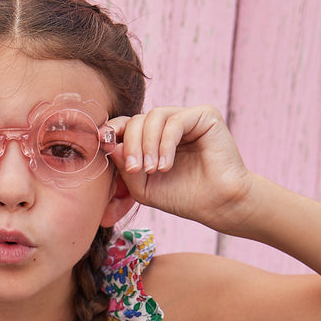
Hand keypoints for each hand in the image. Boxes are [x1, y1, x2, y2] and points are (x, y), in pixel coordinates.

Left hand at [108, 105, 257, 234]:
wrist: (217, 204)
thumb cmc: (182, 197)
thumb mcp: (143, 187)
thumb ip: (124, 167)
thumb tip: (108, 143)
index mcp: (152, 138)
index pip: (126, 125)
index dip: (112, 130)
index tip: (103, 144)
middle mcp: (168, 125)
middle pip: (137, 120)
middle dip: (130, 144)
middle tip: (133, 169)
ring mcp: (186, 118)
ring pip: (154, 117)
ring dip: (147, 144)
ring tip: (152, 170)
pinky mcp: (204, 116)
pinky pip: (175, 121)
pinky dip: (166, 144)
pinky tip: (166, 166)